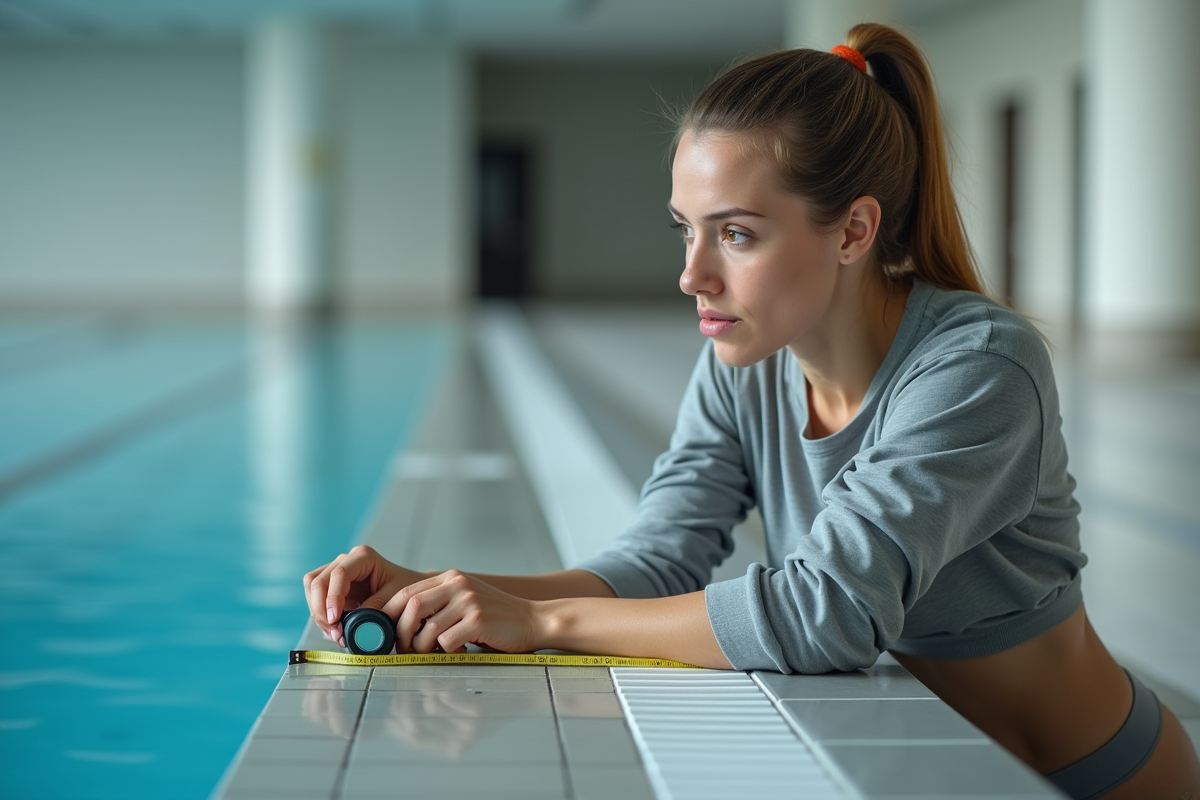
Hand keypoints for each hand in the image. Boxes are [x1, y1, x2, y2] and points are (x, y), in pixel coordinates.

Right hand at [303, 545, 426, 643]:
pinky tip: (334, 630)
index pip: (339, 574)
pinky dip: (320, 615)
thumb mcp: (397, 597)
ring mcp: (337, 571)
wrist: (411, 590)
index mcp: (363, 557)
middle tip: (334, 633)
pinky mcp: (333, 586)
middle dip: (321, 609)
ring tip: (335, 634)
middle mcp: (347, 560)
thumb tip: (354, 623)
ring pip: (312, 588)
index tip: (335, 620)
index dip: (332, 598)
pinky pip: (316, 598)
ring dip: (318, 613)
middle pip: (318, 581)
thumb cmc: (407, 589)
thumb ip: (377, 607)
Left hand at [382, 570, 539, 654]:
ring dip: (422, 647)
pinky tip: (456, 651)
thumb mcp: (465, 600)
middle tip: (405, 648)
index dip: (390, 614)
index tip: (388, 632)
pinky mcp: (478, 620)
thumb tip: (400, 624)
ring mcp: (469, 601)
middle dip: (401, 632)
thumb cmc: (496, 618)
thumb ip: (439, 604)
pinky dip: (444, 651)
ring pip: (426, 628)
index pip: (407, 592)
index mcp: (451, 578)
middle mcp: (458, 584)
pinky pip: (446, 640)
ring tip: (431, 653)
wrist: (533, 620)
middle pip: (412, 606)